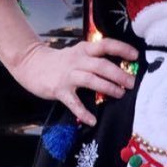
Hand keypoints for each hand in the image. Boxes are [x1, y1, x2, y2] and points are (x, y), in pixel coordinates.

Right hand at [12, 33, 139, 127]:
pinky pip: (73, 103)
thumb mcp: (78, 53)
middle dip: (119, 74)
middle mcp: (77, 60)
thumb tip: (122, 69)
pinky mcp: (59, 90)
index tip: (135, 55)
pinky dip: (83, 112)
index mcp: (84, 50)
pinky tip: (92, 120)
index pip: (106, 45)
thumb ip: (96, 58)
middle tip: (131, 83)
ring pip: (91, 80)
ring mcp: (68, 75)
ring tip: (120, 94)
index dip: (121, 49)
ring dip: (107, 88)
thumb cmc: (61, 61)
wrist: (31, 64)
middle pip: (101, 65)